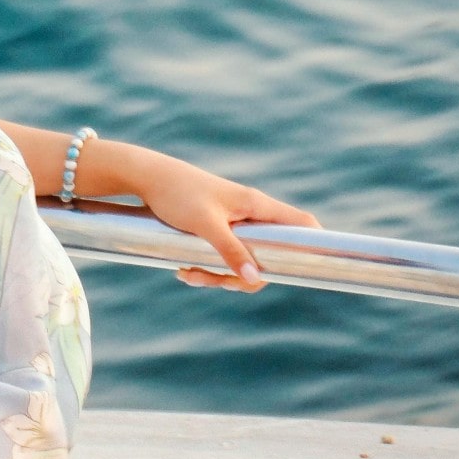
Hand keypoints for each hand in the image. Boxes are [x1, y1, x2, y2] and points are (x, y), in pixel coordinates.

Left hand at [115, 146, 320, 291]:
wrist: (145, 177)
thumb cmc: (176, 193)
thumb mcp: (205, 224)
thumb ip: (231, 250)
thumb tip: (257, 279)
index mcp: (256, 205)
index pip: (301, 224)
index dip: (314, 245)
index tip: (307, 269)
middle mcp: (249, 213)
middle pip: (269, 256)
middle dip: (243, 276)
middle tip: (217, 281)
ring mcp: (233, 221)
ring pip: (242, 260)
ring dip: (217, 275)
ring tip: (187, 274)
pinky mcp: (215, 227)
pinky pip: (221, 256)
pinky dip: (205, 267)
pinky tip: (182, 270)